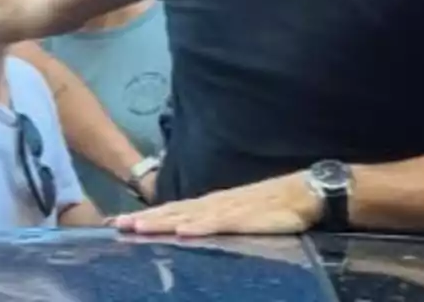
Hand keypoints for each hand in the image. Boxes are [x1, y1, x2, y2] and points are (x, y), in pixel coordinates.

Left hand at [111, 172, 321, 236]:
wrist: (306, 191)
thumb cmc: (276, 205)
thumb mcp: (241, 215)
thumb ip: (218, 222)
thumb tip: (194, 231)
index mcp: (213, 204)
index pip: (174, 210)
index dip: (148, 216)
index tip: (123, 223)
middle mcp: (215, 204)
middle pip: (173, 211)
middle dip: (145, 219)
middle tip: (117, 225)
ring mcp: (229, 209)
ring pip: (188, 216)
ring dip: (162, 222)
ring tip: (137, 228)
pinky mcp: (245, 217)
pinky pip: (218, 223)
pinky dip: (198, 226)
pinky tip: (181, 231)